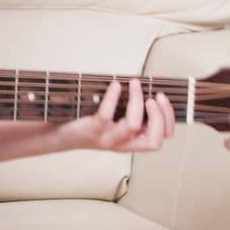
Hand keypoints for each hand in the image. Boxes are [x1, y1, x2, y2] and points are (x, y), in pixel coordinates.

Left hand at [54, 77, 174, 152]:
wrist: (62, 135)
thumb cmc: (91, 123)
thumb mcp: (115, 121)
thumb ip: (131, 111)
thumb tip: (144, 86)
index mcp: (132, 142)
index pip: (160, 140)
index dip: (168, 121)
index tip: (162, 99)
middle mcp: (123, 144)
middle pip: (153, 140)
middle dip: (160, 117)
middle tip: (154, 97)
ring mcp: (108, 139)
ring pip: (133, 126)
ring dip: (138, 101)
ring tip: (135, 84)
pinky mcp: (93, 130)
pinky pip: (106, 115)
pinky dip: (113, 97)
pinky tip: (115, 85)